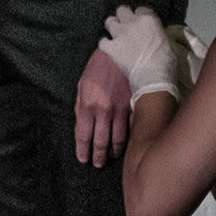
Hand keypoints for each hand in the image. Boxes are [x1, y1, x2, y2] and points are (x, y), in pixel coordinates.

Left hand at [74, 47, 130, 166]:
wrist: (124, 51)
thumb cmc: (100, 66)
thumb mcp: (82, 84)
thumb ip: (81, 106)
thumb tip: (82, 126)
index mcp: (87, 104)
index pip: (83, 135)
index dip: (83, 150)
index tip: (83, 159)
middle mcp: (103, 110)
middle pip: (100, 142)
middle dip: (98, 157)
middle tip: (98, 164)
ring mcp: (121, 110)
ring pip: (118, 140)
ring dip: (114, 152)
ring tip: (111, 157)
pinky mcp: (134, 107)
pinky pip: (131, 129)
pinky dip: (129, 140)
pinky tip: (126, 146)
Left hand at [99, 6, 206, 105]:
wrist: (154, 77)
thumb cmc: (167, 61)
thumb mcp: (169, 42)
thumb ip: (160, 33)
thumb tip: (158, 34)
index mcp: (149, 19)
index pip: (141, 9)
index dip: (141, 16)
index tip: (142, 23)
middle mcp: (132, 23)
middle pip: (122, 10)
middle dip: (124, 16)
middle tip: (127, 25)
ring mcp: (120, 35)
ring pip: (109, 21)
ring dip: (112, 26)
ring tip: (116, 33)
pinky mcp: (111, 48)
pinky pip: (102, 42)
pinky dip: (105, 44)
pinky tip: (109, 47)